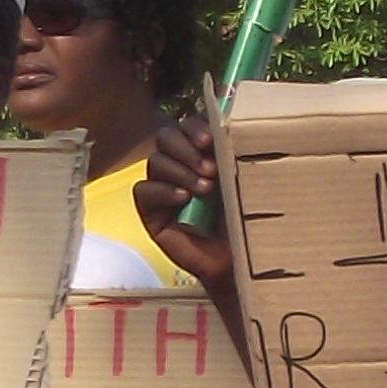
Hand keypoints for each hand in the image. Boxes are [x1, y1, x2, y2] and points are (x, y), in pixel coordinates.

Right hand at [134, 116, 236, 291]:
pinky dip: (163, 191)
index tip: (210, 141)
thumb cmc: (241, 220)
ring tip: (205, 189)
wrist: (233, 260)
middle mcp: (177, 166)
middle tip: (210, 169)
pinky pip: (144, 191)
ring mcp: (161, 187)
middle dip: (186, 149)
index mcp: (199, 153)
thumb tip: (228, 131)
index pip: (186, 127)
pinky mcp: (149, 211)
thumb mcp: (239, 183)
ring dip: (181, 171)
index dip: (194, 129)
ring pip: (156, 162)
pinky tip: (183, 199)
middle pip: (166, 138)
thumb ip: (229, 157)